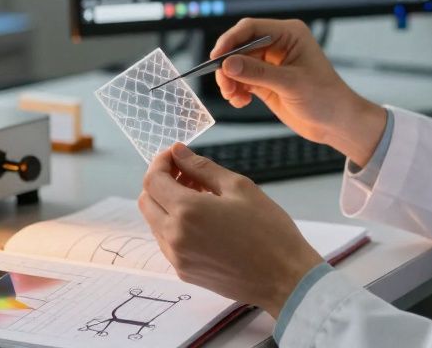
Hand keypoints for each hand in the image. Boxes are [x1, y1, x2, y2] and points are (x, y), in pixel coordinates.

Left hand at [139, 143, 323, 316]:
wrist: (284, 278)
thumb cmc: (269, 229)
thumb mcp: (239, 188)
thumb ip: (202, 168)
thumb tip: (178, 152)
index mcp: (187, 211)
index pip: (153, 181)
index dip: (160, 163)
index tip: (175, 156)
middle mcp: (174, 237)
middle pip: (146, 201)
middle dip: (160, 182)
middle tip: (188, 175)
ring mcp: (177, 258)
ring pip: (154, 222)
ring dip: (167, 204)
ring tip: (200, 196)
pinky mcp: (184, 272)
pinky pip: (166, 242)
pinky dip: (175, 225)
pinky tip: (202, 220)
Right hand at [212, 18, 386, 165]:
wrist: (336, 123)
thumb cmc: (326, 97)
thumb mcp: (291, 84)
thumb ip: (258, 73)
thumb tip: (229, 64)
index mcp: (290, 34)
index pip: (251, 28)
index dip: (231, 40)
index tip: (217, 57)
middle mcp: (278, 45)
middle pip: (240, 47)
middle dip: (228, 65)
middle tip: (224, 83)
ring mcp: (270, 63)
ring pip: (237, 65)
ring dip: (230, 80)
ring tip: (233, 96)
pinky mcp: (265, 81)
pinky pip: (241, 80)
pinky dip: (235, 90)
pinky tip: (241, 101)